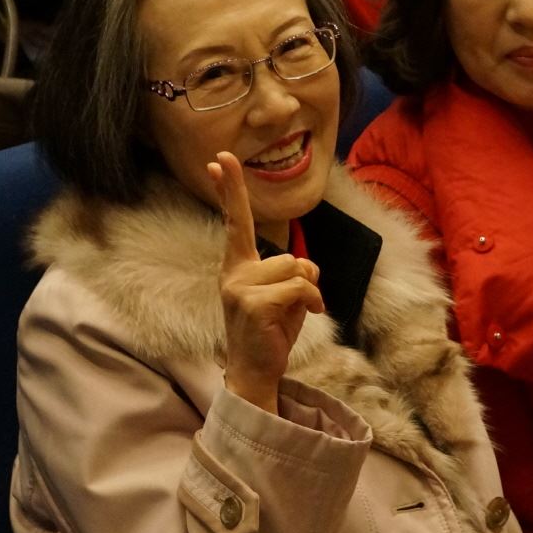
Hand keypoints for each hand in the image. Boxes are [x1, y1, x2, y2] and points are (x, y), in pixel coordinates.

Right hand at [208, 151, 324, 412]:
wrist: (256, 372)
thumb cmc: (273, 331)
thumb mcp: (284, 295)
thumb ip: (292, 272)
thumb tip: (304, 267)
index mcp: (237, 267)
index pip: (236, 221)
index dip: (230, 189)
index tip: (220, 159)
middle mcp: (233, 274)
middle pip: (290, 257)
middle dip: (303, 282)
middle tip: (288, 310)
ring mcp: (239, 289)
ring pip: (297, 270)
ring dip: (307, 294)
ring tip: (291, 316)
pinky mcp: (253, 305)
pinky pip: (299, 288)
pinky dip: (312, 302)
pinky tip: (306, 317)